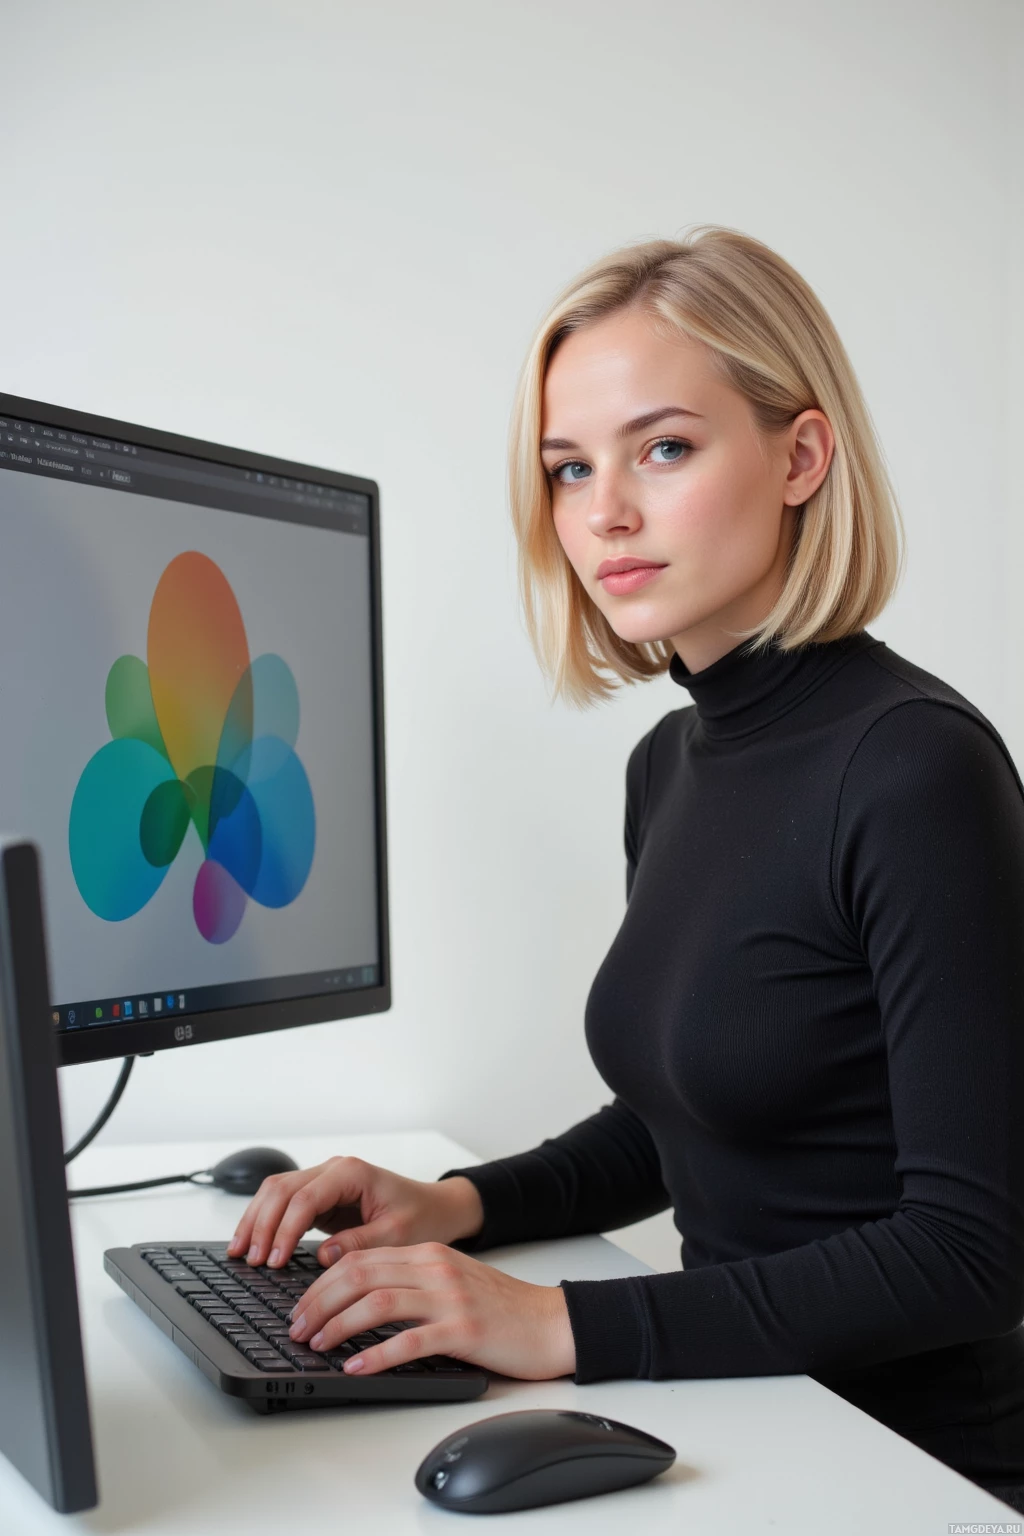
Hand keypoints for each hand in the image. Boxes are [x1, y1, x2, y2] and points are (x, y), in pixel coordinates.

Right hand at [226, 1155, 483, 1267]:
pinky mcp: (321, 1196)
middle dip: (261, 1224)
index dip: (285, 1230)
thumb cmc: (422, 1217)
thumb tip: (323, 1258)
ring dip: (255, 1220)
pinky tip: (252, 1243)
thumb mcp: (397, 1235)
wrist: (436, 1208)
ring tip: (239, 1253)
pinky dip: (265, 1221)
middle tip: (250, 1260)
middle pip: (281, 1189)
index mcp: (352, 1173)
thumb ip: (360, 1244)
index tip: (274, 1260)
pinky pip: (284, 1203)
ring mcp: (324, 1180)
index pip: (305, 1198)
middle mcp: (333, 1170)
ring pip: (276, 1191)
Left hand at [287, 1241, 576, 1381]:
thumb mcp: (451, 1281)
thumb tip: (358, 1300)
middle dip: (319, 1302)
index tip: (301, 1307)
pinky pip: (410, 1340)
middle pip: (360, 1275)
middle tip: (296, 1328)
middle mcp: (435, 1268)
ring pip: (377, 1302)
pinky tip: (355, 1367)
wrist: (550, 1321)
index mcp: (428, 1254)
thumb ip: (411, 1282)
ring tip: (316, 1345)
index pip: (360, 1259)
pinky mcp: (464, 1329)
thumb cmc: (501, 1308)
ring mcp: (449, 1297)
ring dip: (337, 1325)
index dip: (321, 1283)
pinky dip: (376, 1354)